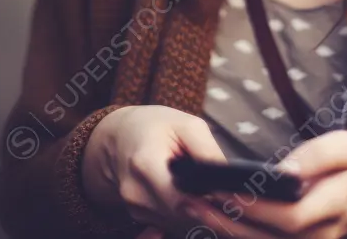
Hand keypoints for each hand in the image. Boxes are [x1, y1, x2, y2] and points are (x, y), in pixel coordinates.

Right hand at [81, 105, 226, 234]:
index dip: (207, 201)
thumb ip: (208, 152)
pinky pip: (168, 221)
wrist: (119, 135)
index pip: (182, 200)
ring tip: (190, 183)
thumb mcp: (187, 125)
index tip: (221, 196)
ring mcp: (134, 205)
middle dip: (202, 204)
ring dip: (191, 208)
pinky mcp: (136, 214)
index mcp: (145, 164)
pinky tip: (179, 191)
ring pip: (177, 221)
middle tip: (209, 186)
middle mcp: (136, 191)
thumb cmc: (154, 126)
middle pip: (182, 213)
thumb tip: (227, 182)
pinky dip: (179, 210)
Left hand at [177, 130, 346, 238]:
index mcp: (334, 206)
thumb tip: (284, 170)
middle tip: (193, 196)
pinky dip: (233, 233)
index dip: (256, 207)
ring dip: (223, 229)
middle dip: (228, 218)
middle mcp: (320, 235)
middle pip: (268, 237)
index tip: (224, 189)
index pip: (291, 216)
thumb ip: (318, 155)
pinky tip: (208, 216)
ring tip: (192, 206)